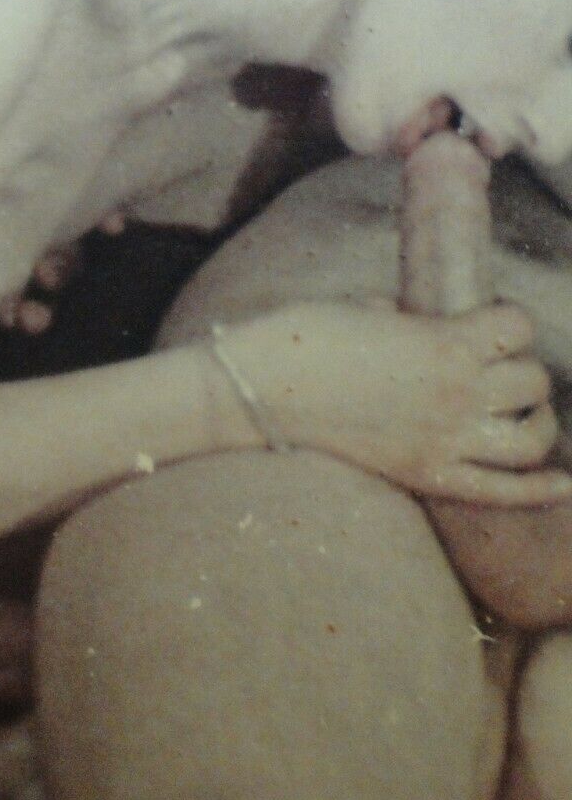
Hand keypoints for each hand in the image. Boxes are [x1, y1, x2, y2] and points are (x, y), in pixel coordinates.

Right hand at [220, 301, 571, 505]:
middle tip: (495, 369)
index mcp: (444, 343)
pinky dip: (542, 491)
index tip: (490, 323)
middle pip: (533, 382)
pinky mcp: (424, 474)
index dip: (510, 321)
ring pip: (531, 437)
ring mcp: (443, 440)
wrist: (258, 388)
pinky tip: (565, 485)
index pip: (519, 327)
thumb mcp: (361, 307)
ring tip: (519, 413)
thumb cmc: (301, 337)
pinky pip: (502, 492)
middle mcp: (457, 394)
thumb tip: (411, 318)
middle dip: (521, 370)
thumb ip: (403, 314)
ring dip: (536, 422)